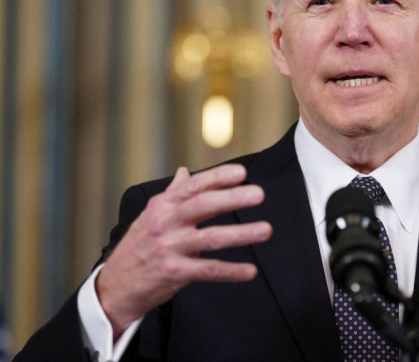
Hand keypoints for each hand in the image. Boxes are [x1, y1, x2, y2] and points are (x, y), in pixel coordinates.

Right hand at [96, 164, 272, 337]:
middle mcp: (166, 223)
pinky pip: (208, 270)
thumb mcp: (151, 215)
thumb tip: (184, 171)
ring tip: (265, 230)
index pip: (194, 186)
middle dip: (233, 198)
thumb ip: (173, 193)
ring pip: (210, 238)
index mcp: (164, 206)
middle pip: (203, 205)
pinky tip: (250, 271)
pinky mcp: (174, 273)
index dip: (218, 177)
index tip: (241, 172)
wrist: (115, 285)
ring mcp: (170, 248)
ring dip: (240, 234)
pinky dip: (231, 271)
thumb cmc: (139, 246)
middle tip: (258, 193)